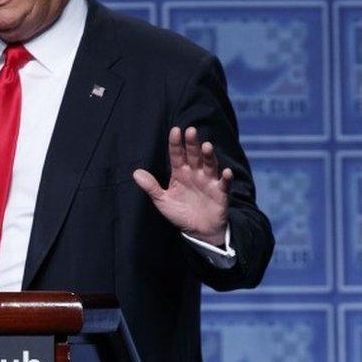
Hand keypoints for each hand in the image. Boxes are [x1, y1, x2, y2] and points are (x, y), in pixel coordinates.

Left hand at [132, 126, 230, 245]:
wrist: (199, 231)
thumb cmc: (180, 213)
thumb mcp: (163, 201)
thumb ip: (151, 187)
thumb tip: (135, 173)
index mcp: (180, 173)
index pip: (177, 155)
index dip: (176, 143)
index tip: (175, 130)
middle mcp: (195, 173)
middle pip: (194, 155)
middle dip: (193, 143)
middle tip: (191, 131)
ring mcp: (209, 181)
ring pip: (210, 165)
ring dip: (209, 156)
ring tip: (207, 146)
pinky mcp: (220, 192)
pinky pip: (224, 184)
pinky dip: (226, 178)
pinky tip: (226, 172)